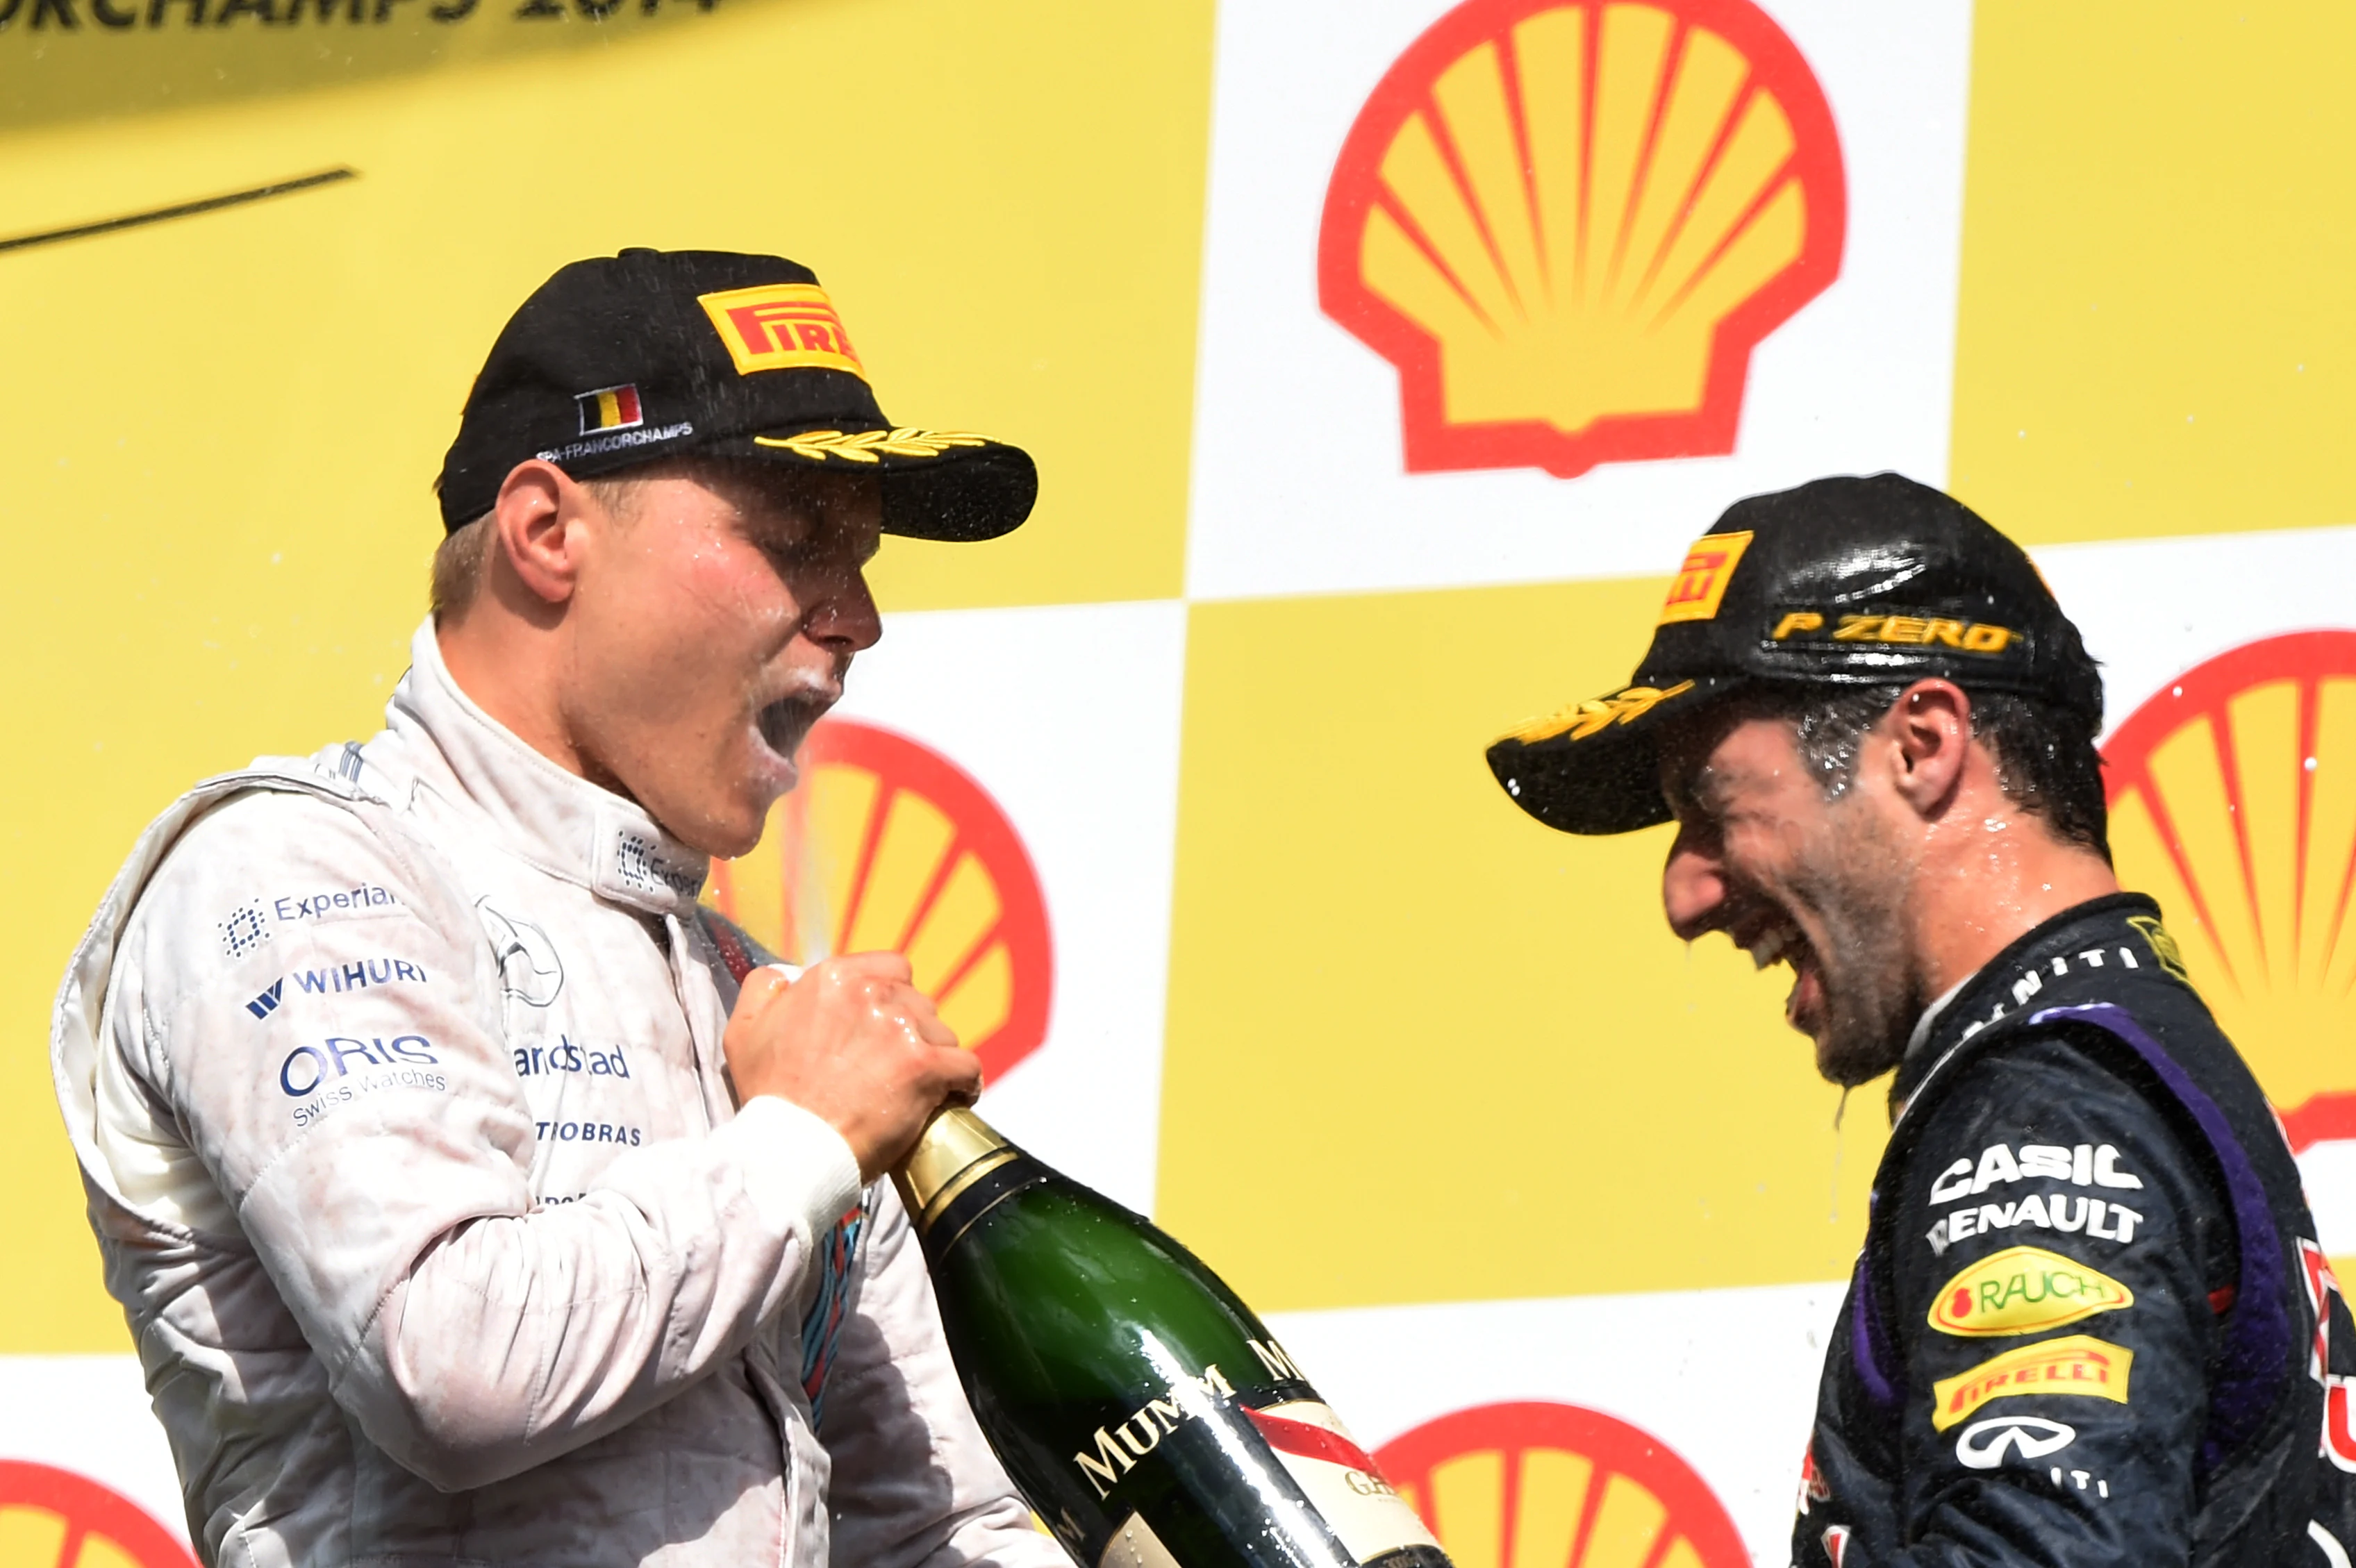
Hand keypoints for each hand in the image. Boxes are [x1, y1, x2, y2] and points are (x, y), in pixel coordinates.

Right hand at [723, 953, 979, 1181]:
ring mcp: (903, 1029)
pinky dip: (963, 1084)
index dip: (892, 999)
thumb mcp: (744, 1031)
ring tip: (914, 1090)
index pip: (891, 969)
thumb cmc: (769, 1097)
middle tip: (892, 1067)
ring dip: (934, 1058)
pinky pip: (967, 1067)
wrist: (789, 1150)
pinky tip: (952, 1098)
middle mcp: (872, 994)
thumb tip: (785, 977)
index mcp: (834, 979)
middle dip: (910, 1032)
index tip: (883, 1028)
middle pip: (918, 1003)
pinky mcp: (927, 1067)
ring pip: (943, 1034)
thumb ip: (764, 989)